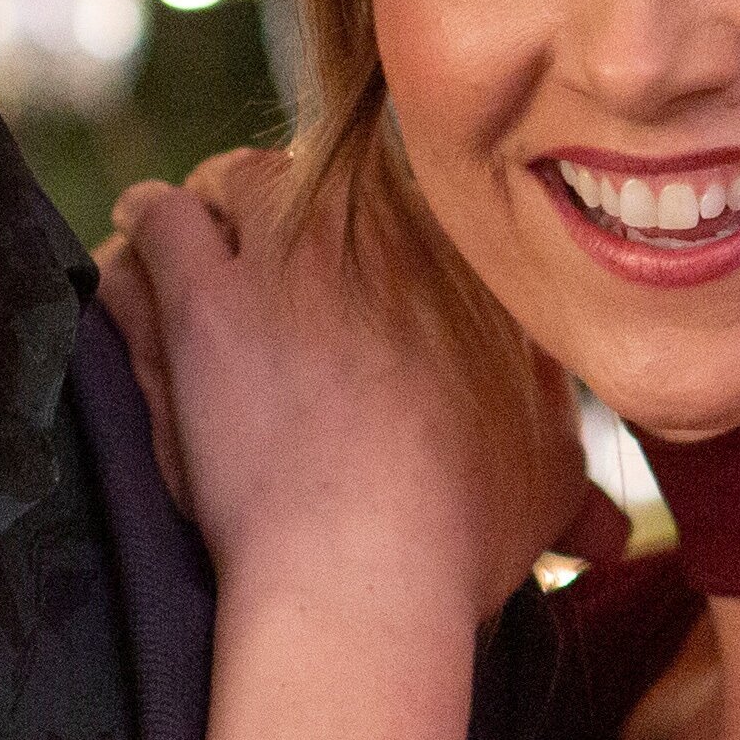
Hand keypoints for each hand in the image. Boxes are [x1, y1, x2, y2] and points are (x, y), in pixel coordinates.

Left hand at [109, 150, 591, 621]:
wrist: (368, 566)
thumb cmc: (461, 534)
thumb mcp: (548, 478)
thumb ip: (562, 461)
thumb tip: (604, 514)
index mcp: (460, 261)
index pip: (404, 199)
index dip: (369, 232)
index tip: (353, 268)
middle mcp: (377, 236)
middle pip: (320, 174)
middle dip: (289, 204)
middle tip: (267, 249)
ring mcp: (288, 258)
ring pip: (234, 178)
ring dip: (212, 206)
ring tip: (195, 237)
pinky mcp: (206, 299)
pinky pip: (158, 221)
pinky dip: (142, 229)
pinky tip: (135, 247)